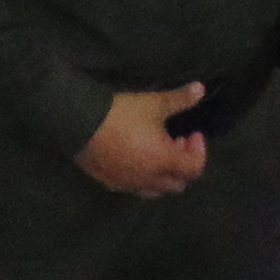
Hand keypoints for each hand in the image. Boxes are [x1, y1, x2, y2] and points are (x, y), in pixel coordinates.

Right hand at [80, 84, 211, 197]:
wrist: (78, 122)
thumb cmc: (121, 113)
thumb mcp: (154, 103)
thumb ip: (180, 99)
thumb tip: (201, 89)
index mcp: (163, 161)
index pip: (194, 169)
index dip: (199, 152)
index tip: (192, 133)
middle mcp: (148, 179)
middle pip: (176, 184)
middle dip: (181, 164)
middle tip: (175, 142)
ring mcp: (127, 184)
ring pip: (155, 190)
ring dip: (162, 174)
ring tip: (155, 151)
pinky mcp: (109, 183)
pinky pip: (133, 188)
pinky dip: (142, 177)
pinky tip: (134, 158)